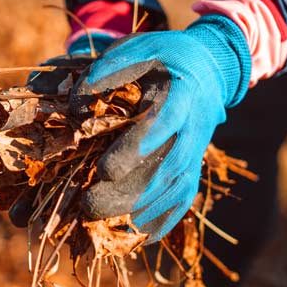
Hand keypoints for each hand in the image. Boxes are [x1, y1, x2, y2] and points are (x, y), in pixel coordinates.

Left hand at [73, 14, 251, 242]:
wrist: (211, 69)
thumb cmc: (167, 58)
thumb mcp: (140, 48)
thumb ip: (108, 70)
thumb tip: (76, 104)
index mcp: (181, 96)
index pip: (161, 127)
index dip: (135, 151)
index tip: (104, 170)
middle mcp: (194, 130)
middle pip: (165, 169)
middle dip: (129, 192)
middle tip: (90, 207)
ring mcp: (196, 153)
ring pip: (173, 190)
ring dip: (140, 211)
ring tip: (102, 225)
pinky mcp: (194, 167)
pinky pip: (183, 200)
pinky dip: (164, 221)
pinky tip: (138, 238)